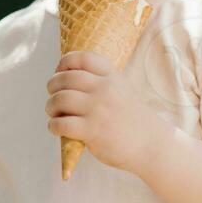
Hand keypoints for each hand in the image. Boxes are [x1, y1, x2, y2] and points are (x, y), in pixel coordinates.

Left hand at [45, 50, 159, 174]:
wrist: (151, 144)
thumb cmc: (132, 119)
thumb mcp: (122, 90)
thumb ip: (101, 82)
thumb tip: (65, 79)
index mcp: (112, 76)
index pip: (83, 58)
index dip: (64, 63)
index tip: (59, 72)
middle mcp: (105, 89)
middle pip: (65, 78)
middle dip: (52, 86)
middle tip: (53, 96)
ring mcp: (98, 109)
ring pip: (60, 99)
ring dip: (51, 106)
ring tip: (54, 113)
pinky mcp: (93, 131)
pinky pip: (61, 124)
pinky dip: (53, 126)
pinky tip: (56, 128)